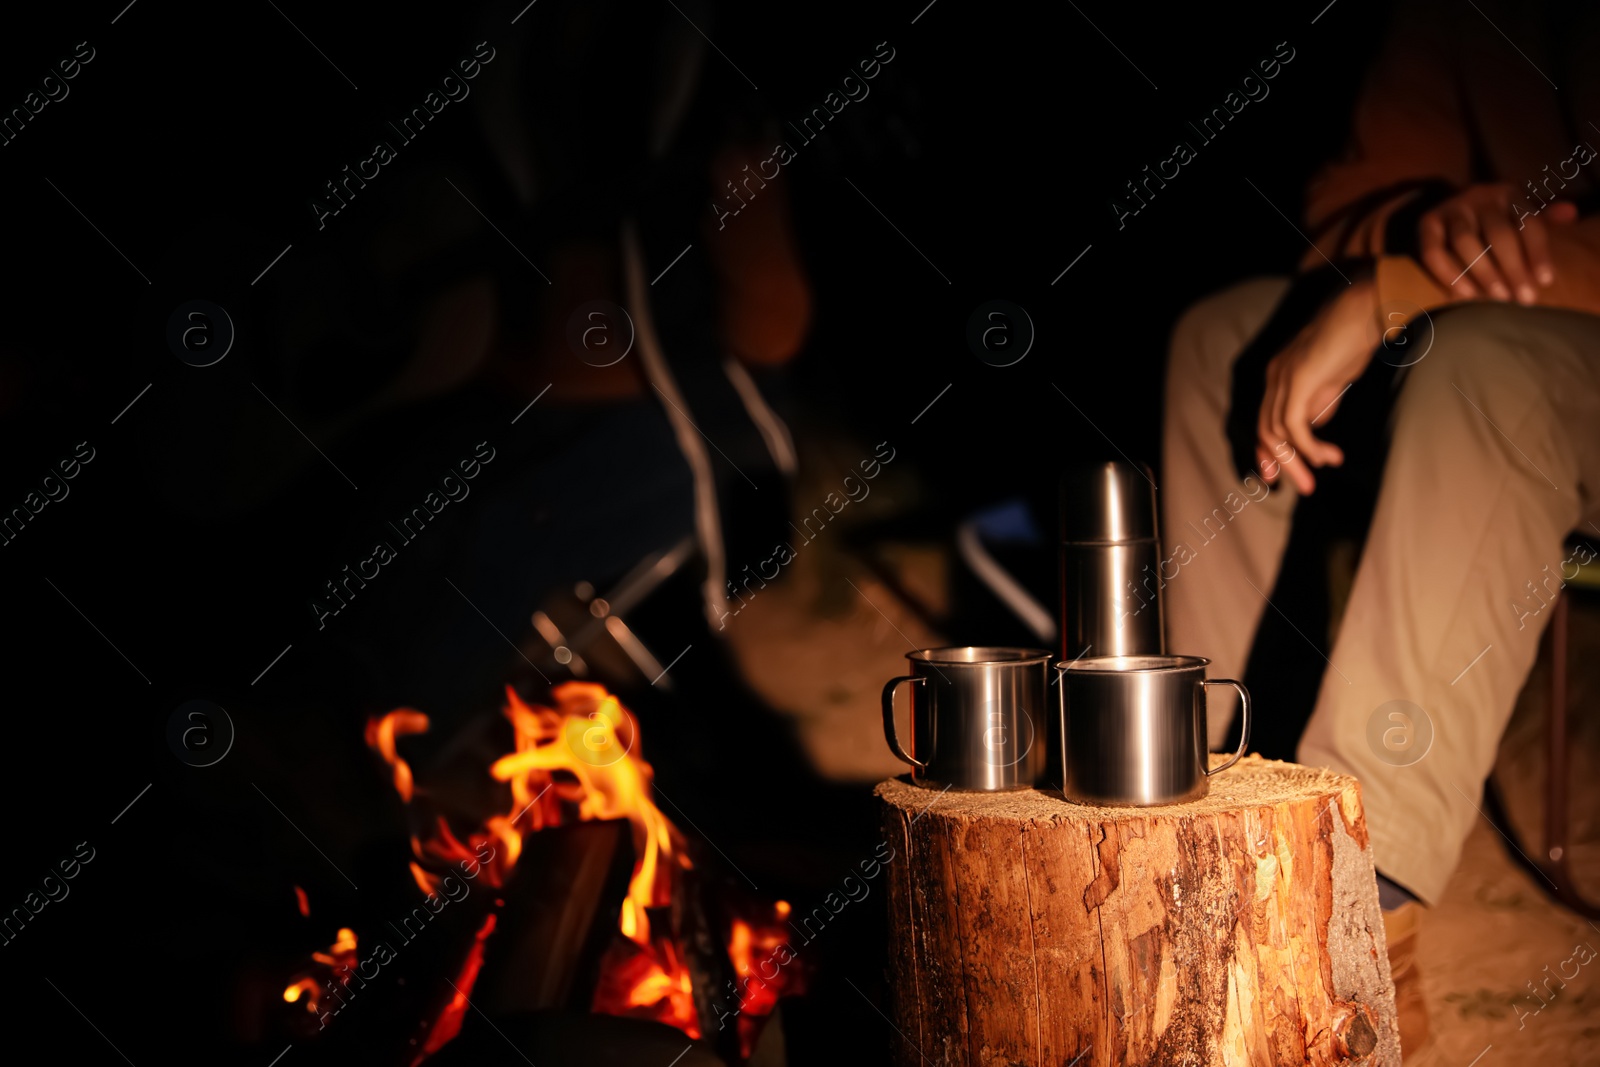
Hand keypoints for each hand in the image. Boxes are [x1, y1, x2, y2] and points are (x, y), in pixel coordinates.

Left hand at [1256, 277, 1380, 494]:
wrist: (1365, 310)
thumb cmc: (1354, 341)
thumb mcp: (1333, 379)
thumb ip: (1320, 403)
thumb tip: (1314, 429)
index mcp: (1279, 376)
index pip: (1264, 421)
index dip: (1269, 451)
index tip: (1276, 476)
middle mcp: (1273, 377)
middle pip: (1266, 431)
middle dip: (1282, 462)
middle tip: (1303, 486)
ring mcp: (1282, 377)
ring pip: (1277, 432)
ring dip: (1297, 460)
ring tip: (1318, 474)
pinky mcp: (1297, 380)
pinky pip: (1293, 424)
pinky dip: (1307, 445)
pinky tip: (1325, 456)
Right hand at [1418, 182, 1575, 302]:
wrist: (1449, 212)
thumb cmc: (1492, 220)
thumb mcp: (1518, 214)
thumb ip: (1543, 218)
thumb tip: (1570, 213)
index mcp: (1508, 194)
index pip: (1528, 223)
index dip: (1537, 252)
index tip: (1545, 282)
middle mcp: (1480, 197)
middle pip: (1498, 234)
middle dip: (1513, 269)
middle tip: (1523, 299)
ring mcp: (1451, 209)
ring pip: (1465, 242)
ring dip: (1483, 272)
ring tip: (1497, 298)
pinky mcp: (1427, 223)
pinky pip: (1434, 252)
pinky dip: (1448, 274)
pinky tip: (1463, 295)